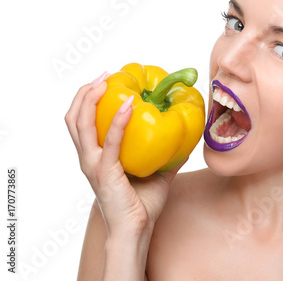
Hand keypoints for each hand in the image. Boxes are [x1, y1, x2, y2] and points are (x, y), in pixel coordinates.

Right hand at [65, 72, 184, 236]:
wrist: (137, 230)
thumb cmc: (143, 203)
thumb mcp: (157, 171)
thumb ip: (166, 154)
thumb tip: (184, 138)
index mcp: (96, 156)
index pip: (82, 121)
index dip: (88, 99)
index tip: (106, 81)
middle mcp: (89, 158)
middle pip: (74, 118)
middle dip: (85, 92)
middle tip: (105, 75)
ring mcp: (93, 165)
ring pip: (81, 125)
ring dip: (92, 99)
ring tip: (106, 81)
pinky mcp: (105, 173)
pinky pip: (110, 143)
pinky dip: (118, 122)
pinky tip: (129, 106)